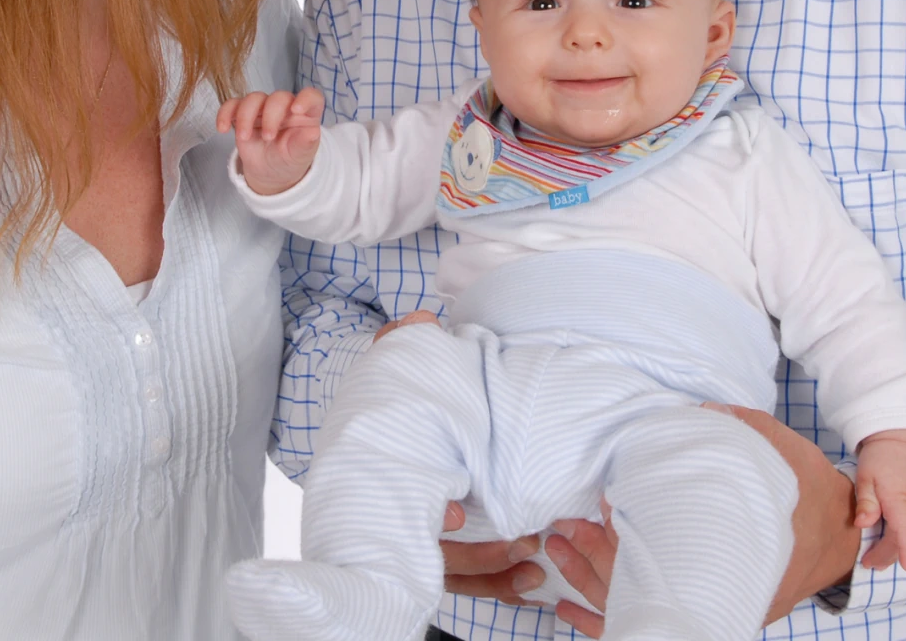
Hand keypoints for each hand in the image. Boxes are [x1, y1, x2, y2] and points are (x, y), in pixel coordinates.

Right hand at [216, 88, 324, 195]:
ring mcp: (263, 109)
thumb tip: (312, 133)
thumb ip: (304, 144)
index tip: (296, 110)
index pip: (311, 97)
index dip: (305, 99)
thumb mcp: (299, 156)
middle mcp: (285, 107)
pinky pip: (232, 105)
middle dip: (270, 116)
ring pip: (253, 98)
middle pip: (277, 97)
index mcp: (306, 114)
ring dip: (246, 116)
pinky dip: (225, 114)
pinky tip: (222, 128)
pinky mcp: (243, 114)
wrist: (270, 172)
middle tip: (268, 138)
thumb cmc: (290, 159)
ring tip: (244, 138)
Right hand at [372, 313, 551, 604]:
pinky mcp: (440, 554)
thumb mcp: (391, 368)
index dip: (431, 511)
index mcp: (390, 472)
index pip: (404, 503)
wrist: (372, 427)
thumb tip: (419, 321)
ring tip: (533, 554)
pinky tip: (530, 578)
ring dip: (494, 568)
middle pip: (435, 551)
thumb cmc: (389, 401)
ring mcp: (419, 539)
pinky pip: (468, 581)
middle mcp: (403, 513)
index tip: (453, 513)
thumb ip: (399, 344)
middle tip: (520, 539)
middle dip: (477, 553)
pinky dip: (498, 583)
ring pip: (455, 573)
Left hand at [545, 404, 863, 635]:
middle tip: (562, 529)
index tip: (603, 509)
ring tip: (557, 548)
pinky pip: (646, 628)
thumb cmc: (807, 492)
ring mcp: (712, 606)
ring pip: (639, 609)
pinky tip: (570, 613)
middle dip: (596, 557)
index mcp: (737, 551)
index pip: (670, 556)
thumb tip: (700, 412)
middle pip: (646, 586)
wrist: (841, 534)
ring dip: (591, 581)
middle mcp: (720, 590)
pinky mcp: (706, 612)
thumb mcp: (781, 450)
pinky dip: (604, 622)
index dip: (631, 537)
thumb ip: (741, 429)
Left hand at [854, 428, 905, 571]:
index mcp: (903, 498)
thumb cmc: (880, 457)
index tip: (903, 566)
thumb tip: (862, 525)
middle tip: (871, 564)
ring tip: (883, 559)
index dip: (905, 550)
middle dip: (891, 555)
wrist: (903, 438)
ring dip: (905, 550)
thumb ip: (866, 501)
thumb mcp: (865, 475)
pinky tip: (902, 545)